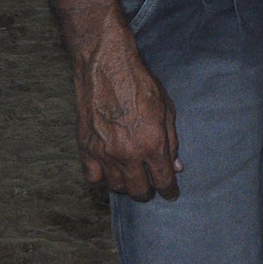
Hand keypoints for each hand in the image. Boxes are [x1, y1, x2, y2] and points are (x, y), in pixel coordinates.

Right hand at [73, 33, 180, 199]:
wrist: (107, 69)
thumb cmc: (141, 85)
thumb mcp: (167, 110)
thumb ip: (172, 141)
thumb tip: (176, 166)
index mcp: (152, 144)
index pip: (163, 180)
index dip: (169, 190)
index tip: (171, 193)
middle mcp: (127, 154)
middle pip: (138, 190)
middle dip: (148, 192)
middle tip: (152, 187)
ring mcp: (104, 154)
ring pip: (116, 187)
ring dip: (127, 186)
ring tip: (133, 177)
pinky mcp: (85, 149)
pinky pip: (92, 178)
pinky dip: (101, 178)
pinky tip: (109, 169)